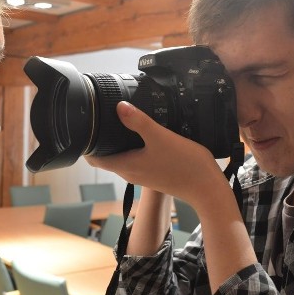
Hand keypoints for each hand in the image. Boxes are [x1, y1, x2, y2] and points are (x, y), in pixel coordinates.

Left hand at [85, 101, 226, 204]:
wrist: (207, 187)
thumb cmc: (184, 165)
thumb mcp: (160, 137)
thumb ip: (138, 121)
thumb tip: (119, 107)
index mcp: (125, 166)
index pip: (94, 159)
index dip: (86, 144)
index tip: (86, 126)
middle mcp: (130, 172)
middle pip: (105, 156)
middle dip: (100, 139)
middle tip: (101, 117)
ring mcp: (142, 174)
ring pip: (121, 156)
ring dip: (117, 142)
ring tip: (120, 121)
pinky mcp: (154, 172)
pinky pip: (136, 158)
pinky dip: (133, 146)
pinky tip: (143, 133)